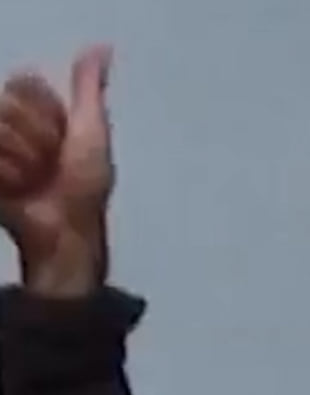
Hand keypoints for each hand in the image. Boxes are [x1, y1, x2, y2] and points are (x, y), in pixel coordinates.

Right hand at [0, 46, 113, 294]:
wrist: (67, 234)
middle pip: (8, 103)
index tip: (63, 141)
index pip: (24, 82)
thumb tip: (102, 47)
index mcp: (35, 111)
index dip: (47, 112)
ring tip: (34, 183)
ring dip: (23, 161)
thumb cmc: (84, 190)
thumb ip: (89, 89)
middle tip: (49, 167)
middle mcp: (10, 124)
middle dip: (36, 139)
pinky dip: (9, 176)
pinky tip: (18, 192)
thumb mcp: (93, 132)